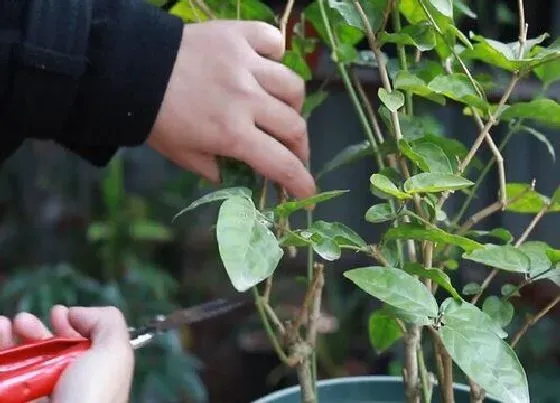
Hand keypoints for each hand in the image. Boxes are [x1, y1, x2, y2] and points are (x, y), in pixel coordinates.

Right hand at [0, 306, 133, 402]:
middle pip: (44, 351)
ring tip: (7, 325)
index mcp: (92, 373)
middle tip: (24, 320)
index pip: (77, 346)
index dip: (67, 326)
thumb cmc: (93, 394)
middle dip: (33, 329)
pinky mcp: (13, 399)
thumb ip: (106, 323)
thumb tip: (76, 313)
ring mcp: (35, 395)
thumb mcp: (115, 352)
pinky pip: (2, 374)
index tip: (58, 314)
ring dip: (11, 337)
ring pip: (19, 360)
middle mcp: (64, 384)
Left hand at [148, 20, 315, 198]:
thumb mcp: (183, 155)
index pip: (281, 163)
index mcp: (232, 134)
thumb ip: (216, 170)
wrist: (131, 68)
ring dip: (292, 104)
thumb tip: (240, 176)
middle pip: (295, 126)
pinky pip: (273, 42)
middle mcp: (247, 100)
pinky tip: (266, 65)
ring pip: (293, 86)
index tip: (309, 193)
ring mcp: (246, 64)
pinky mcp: (239, 35)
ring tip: (280, 108)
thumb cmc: (156, 118)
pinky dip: (275, 54)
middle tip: (292, 151)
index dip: (300, 182)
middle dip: (300, 147)